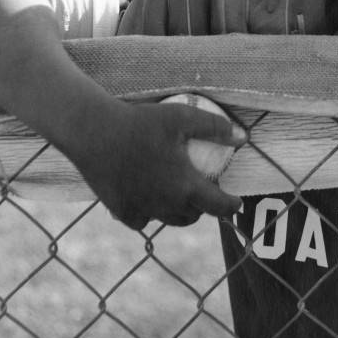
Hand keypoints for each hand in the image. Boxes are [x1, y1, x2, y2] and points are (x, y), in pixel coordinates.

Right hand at [72, 99, 246, 230]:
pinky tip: (150, 199)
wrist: (94, 132)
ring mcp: (142, 210)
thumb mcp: (183, 117)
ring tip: (181, 197)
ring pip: (169, 220)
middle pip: (193, 216)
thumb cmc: (140, 122)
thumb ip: (216, 128)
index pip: (218, 207)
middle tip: (206, 192)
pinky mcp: (121, 210)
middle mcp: (165, 205)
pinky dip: (151, 213)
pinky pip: (143, 219)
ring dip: (180, 212)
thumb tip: (244, 137)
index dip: (231, 206)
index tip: (237, 203)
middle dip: (205, 208)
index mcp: (185, 186)